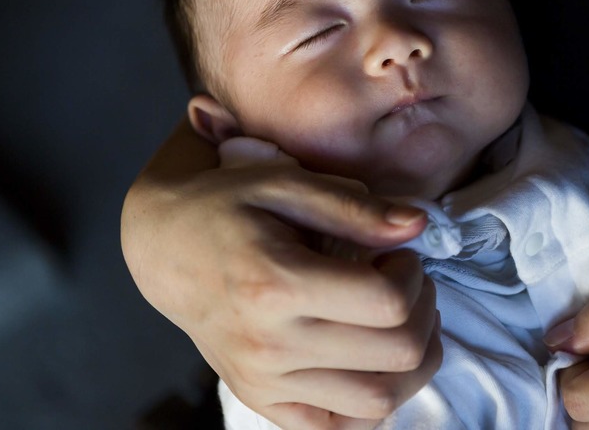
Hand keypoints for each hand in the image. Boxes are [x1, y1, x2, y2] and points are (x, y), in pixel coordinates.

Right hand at [121, 120, 441, 429]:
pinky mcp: (260, 400)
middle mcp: (268, 344)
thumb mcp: (285, 183)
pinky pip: (337, 428)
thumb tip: (418, 226)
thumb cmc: (226, 206)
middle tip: (405, 282)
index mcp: (275, 283)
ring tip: (395, 320)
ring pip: (379, 401)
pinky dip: (369, 401)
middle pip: (396, 353)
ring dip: (411, 361)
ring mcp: (264, 381)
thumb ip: (354, 207)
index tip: (398, 254)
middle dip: (423, 311)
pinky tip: (368, 357)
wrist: (164, 248)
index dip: (413, 274)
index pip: (389, 304)